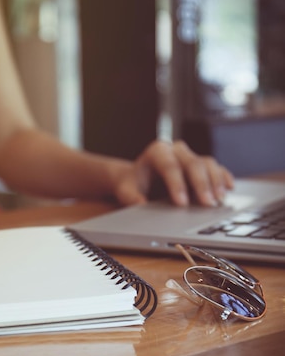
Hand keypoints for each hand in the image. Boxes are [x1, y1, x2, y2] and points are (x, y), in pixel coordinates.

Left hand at [114, 139, 233, 206]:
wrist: (138, 178)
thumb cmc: (133, 184)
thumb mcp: (126, 190)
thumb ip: (132, 197)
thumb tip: (142, 205)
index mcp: (157, 151)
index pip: (169, 165)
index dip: (176, 184)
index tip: (181, 203)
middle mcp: (176, 150)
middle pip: (192, 163)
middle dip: (200, 184)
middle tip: (207, 203)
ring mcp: (190, 156)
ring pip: (207, 163)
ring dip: (215, 182)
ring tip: (218, 201)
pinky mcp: (201, 165)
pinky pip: (216, 168)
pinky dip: (223, 178)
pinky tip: (229, 189)